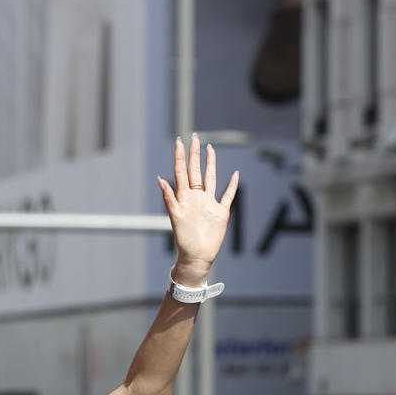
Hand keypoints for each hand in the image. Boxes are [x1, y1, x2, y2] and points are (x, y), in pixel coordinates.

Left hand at [158, 135, 239, 284]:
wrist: (197, 257)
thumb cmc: (184, 240)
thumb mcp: (175, 217)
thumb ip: (169, 198)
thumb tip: (160, 179)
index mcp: (184, 197)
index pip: (181, 172)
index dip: (180, 157)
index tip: (179, 141)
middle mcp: (196, 197)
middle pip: (195, 171)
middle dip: (194, 154)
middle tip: (194, 137)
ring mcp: (209, 203)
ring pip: (211, 178)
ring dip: (210, 164)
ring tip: (210, 149)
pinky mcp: (221, 212)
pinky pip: (228, 195)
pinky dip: (232, 185)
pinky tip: (234, 174)